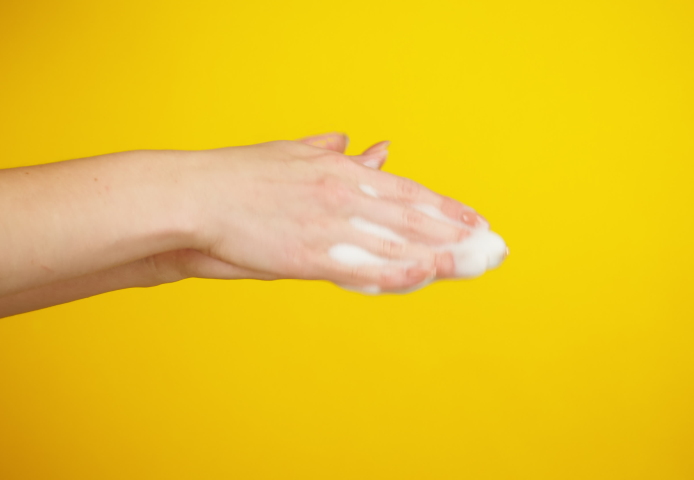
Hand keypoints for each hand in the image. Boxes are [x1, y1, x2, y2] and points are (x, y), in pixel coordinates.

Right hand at [147, 133, 487, 290]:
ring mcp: (330, 225)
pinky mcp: (311, 255)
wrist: (195, 196)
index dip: (447, 209)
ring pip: (399, 242)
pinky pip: (365, 267)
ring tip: (480, 266)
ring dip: (444, 255)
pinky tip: (427, 278)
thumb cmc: (239, 178)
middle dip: (461, 236)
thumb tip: (366, 145)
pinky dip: (400, 273)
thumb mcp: (292, 155)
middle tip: (498, 249)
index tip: (478, 222)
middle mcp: (344, 194)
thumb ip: (331, 153)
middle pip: (415, 218)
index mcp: (340, 171)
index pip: (408, 192)